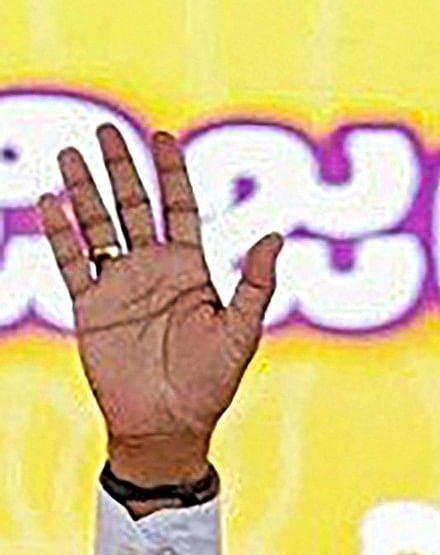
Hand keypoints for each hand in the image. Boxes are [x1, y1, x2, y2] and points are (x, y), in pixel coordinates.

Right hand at [37, 125, 281, 490]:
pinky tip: (48, 201)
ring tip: (69, 153)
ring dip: (83, 191)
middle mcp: (152, 270)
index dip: (172, 172)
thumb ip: (257, 284)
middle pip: (133, 207)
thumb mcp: (242, 332)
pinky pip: (71, 261)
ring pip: (96, 226)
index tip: (163, 136)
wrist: (168, 424)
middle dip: (120, 169)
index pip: (179, 208)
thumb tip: (276, 236)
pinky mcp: (90, 306)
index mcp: (191, 271)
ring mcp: (118, 285)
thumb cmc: (212, 383)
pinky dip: (59, 232)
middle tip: (105, 129)